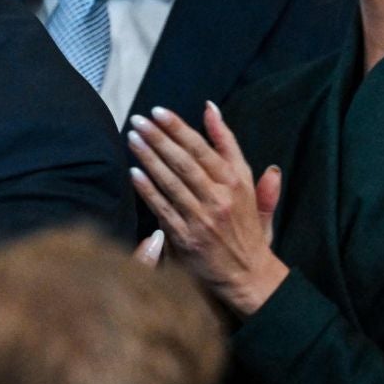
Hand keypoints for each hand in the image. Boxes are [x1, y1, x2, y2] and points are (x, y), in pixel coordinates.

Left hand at [127, 103, 287, 315]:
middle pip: (185, 162)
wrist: (250, 275)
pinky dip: (148, 191)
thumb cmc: (247, 225)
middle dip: (159, 138)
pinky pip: (163, 209)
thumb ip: (230, 146)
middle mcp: (221, 198)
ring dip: (149, 159)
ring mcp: (203, 219)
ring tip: (132, 138)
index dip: (179, 128)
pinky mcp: (187, 239)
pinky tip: (133, 173)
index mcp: (236, 182)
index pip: (204, 148)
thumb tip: (211, 109)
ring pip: (172, 182)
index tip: (158, 111)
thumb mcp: (249, 183)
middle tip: (138, 120)